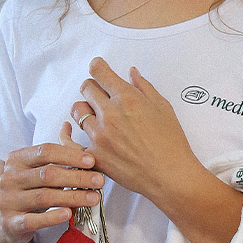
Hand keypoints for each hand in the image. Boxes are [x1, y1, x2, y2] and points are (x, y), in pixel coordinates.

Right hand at [0, 122, 105, 242]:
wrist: (6, 224)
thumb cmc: (29, 191)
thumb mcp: (38, 169)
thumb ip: (54, 152)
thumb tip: (68, 125)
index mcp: (16, 159)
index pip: (46, 151)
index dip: (71, 155)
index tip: (92, 161)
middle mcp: (9, 177)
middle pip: (48, 174)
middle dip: (77, 176)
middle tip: (100, 181)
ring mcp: (6, 201)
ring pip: (44, 196)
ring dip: (73, 197)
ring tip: (94, 198)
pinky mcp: (10, 223)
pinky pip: (33, 220)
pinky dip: (52, 217)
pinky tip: (69, 214)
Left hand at [71, 57, 202, 200]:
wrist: (170, 176)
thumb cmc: (171, 143)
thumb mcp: (163, 107)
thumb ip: (144, 87)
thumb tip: (131, 73)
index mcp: (128, 98)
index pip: (100, 72)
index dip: (97, 66)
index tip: (97, 67)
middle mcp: (110, 114)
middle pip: (86, 88)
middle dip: (93, 87)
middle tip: (98, 92)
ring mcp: (100, 136)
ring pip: (77, 111)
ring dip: (85, 109)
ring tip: (95, 115)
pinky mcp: (94, 156)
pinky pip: (72, 141)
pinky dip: (72, 135)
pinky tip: (74, 132)